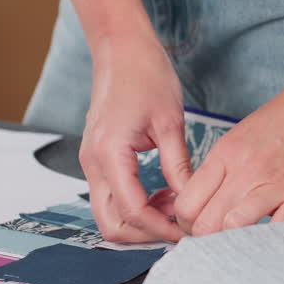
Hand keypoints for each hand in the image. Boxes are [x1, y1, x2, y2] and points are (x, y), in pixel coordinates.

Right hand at [80, 38, 191, 242]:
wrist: (121, 49)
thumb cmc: (145, 74)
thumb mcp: (170, 122)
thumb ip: (178, 165)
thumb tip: (191, 200)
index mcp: (109, 153)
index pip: (132, 211)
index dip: (161, 228)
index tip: (188, 231)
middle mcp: (93, 163)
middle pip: (111, 225)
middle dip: (146, 234)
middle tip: (180, 224)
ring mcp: (92, 163)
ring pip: (110, 214)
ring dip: (142, 220)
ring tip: (176, 204)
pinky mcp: (98, 160)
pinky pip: (113, 197)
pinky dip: (136, 205)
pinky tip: (164, 192)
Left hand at [174, 69, 283, 235]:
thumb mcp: (242, 136)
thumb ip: (221, 169)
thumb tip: (202, 201)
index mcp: (227, 153)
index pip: (187, 202)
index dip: (186, 221)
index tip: (194, 225)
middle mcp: (247, 171)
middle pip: (205, 223)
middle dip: (204, 237)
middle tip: (214, 238)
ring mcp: (276, 187)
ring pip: (232, 231)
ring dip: (231, 242)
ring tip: (238, 240)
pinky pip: (275, 234)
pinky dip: (266, 241)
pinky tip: (267, 236)